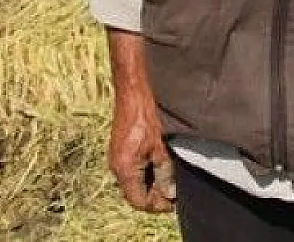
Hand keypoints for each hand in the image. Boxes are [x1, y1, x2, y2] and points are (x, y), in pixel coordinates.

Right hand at [105, 29, 176, 213]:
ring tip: (173, 176)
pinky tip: (164, 161)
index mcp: (124, 168)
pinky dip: (148, 168)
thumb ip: (165, 172)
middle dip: (156, 194)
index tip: (175, 202)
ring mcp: (118, 155)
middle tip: (176, 191)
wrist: (134, 86)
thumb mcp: (161, 146)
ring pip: (136, 179)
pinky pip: (134, 166)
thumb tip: (170, 193)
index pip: (139, 201)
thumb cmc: (147, 113)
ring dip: (153, 181)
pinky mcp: (122, 145)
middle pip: (135, 192)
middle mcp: (117, 165)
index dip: (158, 205)